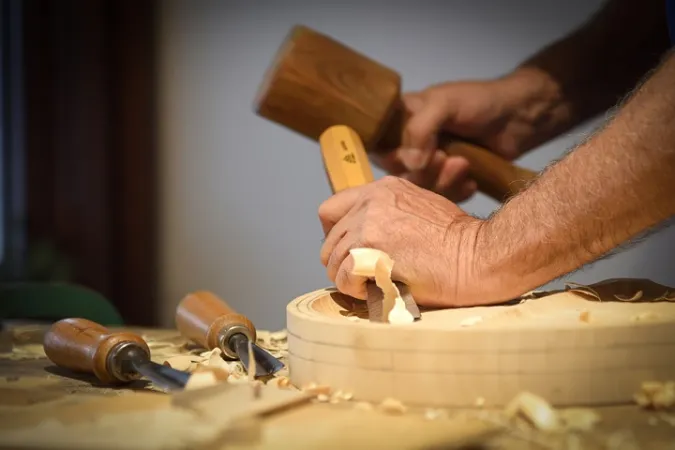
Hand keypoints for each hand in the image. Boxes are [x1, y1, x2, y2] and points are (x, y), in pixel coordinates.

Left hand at [318, 176, 484, 306]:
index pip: (331, 209)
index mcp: (382, 190)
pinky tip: (379, 291)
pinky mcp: (368, 254)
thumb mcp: (421, 208)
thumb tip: (366, 238)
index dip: (334, 235)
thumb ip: (388, 215)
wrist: (480, 256)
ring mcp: (367, 227)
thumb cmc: (459, 242)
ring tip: (376, 287)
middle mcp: (370, 203)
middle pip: (329, 241)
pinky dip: (356, 291)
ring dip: (350, 280)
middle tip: (365, 278)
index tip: (348, 252)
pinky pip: (344, 278)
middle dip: (342, 264)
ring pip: (333, 262)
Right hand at [372, 75, 549, 201]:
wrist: (520, 116)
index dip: (394, 159)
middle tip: (447, 157)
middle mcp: (411, 145)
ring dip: (442, 183)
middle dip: (425, 172)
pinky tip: (471, 182)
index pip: (379, 149)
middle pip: (400, 175)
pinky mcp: (450, 181)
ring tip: (464, 165)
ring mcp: (431, 165)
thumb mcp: (444, 104)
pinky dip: (457, 193)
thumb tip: (411, 164)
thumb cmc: (479, 101)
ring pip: (421, 190)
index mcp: (401, 121)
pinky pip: (443, 199)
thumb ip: (419, 129)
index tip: (415, 156)